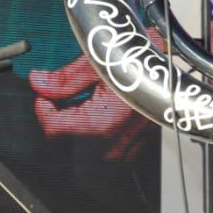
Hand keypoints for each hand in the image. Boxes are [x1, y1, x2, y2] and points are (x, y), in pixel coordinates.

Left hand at [30, 52, 153, 161]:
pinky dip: (93, 136)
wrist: (173, 67)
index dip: (43, 110)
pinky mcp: (133, 148)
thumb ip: (64, 80)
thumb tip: (39, 83)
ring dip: (74, 129)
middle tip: (60, 99)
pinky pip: (103, 150)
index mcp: (102, 122)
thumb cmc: (140, 61)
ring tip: (81, 105)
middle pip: (64, 143)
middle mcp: (113, 143)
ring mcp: (124, 149)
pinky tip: (98, 115)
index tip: (44, 96)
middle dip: (57, 119)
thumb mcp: (98, 64)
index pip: (53, 129)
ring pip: (81, 150)